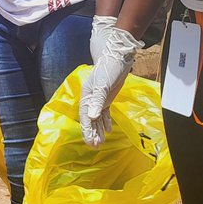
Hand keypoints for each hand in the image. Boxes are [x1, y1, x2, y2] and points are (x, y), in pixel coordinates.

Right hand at [80, 16, 141, 146]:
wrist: (117, 57)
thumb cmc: (109, 69)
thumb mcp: (103, 85)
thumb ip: (98, 101)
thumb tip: (92, 117)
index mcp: (87, 96)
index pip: (85, 116)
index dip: (87, 130)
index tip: (90, 142)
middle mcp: (91, 98)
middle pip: (90, 119)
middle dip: (91, 133)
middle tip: (95, 146)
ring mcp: (99, 98)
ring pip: (96, 117)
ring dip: (98, 130)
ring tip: (100, 142)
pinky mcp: (106, 97)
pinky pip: (104, 112)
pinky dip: (105, 121)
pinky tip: (108, 130)